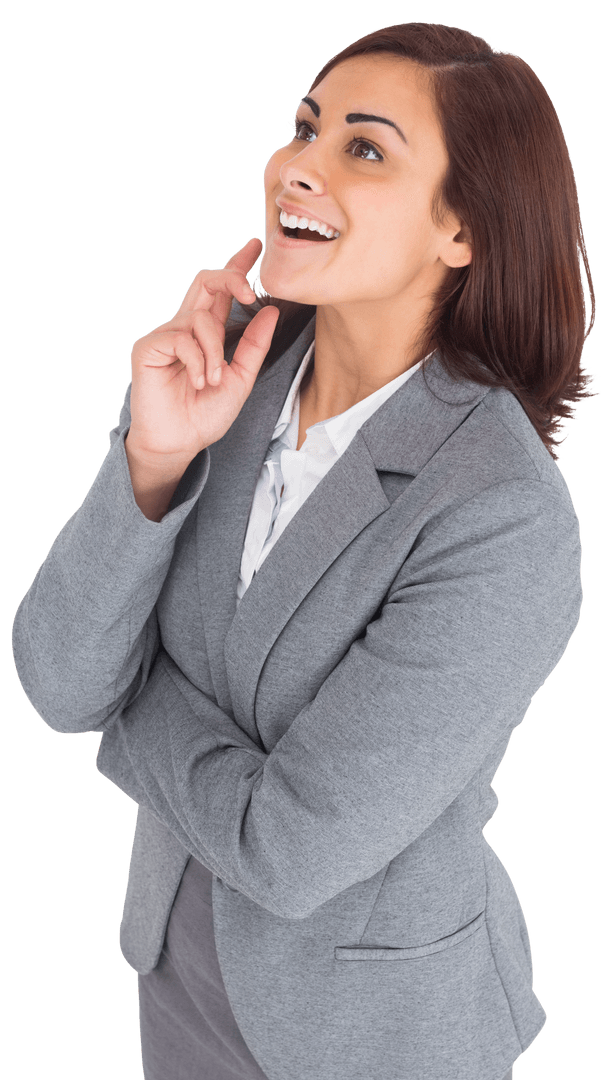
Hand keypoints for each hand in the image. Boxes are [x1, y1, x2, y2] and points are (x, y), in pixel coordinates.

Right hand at [125, 237, 279, 462]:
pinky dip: (198, 361)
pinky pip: (181, 339)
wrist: (179, 442)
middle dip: (231, 278)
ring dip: (215, 351)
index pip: (221, 290)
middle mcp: (185, 327)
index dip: (236, 265)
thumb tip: (270, 311)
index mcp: (207, 332)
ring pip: (200, 319)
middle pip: (206, 281)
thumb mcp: (240, 379)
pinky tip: (199, 382)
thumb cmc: (205, 414)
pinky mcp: (149, 347)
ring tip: (214, 381)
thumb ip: (254, 346)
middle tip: (251, 292)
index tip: (255, 245)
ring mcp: (165, 335)